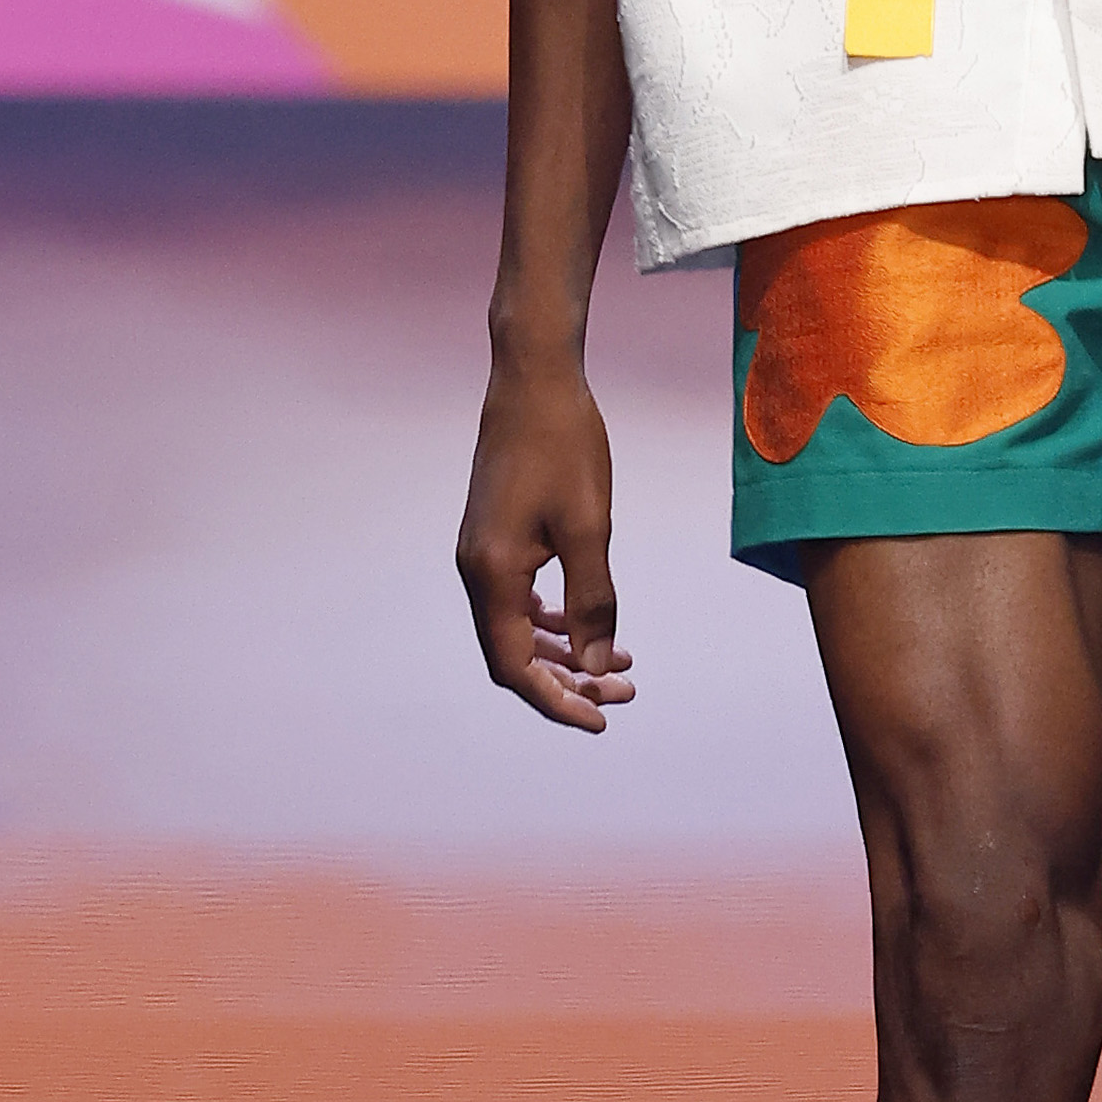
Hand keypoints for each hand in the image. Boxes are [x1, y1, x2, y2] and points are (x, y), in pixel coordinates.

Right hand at [455, 348, 635, 732]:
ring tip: (620, 663)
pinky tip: (586, 622)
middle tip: (626, 690)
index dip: (556, 702)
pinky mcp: (493, 539)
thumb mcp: (590, 527)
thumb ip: (594, 601)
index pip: (514, 667)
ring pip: (516, 630)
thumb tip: (600, 666)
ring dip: (564, 653)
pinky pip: (517, 599)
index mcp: (492, 573)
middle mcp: (475, 570)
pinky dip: (552, 620)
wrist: (534, 381)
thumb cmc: (564, 446)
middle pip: (513, 656)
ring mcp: (480, 554)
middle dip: (568, 681)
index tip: (602, 719)